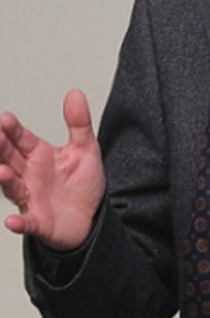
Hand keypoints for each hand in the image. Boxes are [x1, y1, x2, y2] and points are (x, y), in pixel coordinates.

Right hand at [0, 90, 105, 249]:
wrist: (92, 216)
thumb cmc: (83, 183)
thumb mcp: (86, 148)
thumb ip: (79, 122)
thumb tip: (75, 94)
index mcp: (40, 156)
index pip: (22, 139)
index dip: (13, 130)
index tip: (5, 118)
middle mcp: (30, 175)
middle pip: (10, 159)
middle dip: (1, 148)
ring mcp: (31, 198)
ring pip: (13, 188)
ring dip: (6, 180)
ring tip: (1, 170)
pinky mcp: (38, 221)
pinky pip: (26, 223)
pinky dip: (19, 223)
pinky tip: (11, 221)